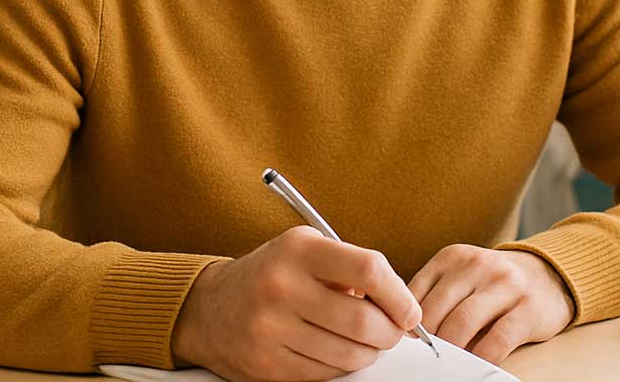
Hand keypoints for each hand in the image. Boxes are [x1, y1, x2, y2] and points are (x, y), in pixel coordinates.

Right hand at [171, 226, 420, 380]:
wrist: (209, 309)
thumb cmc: (273, 274)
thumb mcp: (305, 250)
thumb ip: (350, 268)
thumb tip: (402, 306)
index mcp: (299, 250)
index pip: (368, 269)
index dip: (399, 295)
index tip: (409, 310)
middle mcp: (282, 286)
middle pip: (363, 322)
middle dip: (390, 333)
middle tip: (393, 332)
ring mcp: (271, 329)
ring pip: (348, 356)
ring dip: (367, 353)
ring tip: (363, 341)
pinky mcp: (267, 365)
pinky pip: (325, 375)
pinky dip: (340, 367)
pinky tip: (333, 350)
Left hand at [409, 246, 573, 364]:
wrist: (547, 275)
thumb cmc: (492, 283)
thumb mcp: (461, 276)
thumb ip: (434, 293)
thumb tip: (404, 329)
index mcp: (453, 257)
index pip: (415, 292)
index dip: (406, 322)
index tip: (405, 341)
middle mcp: (478, 265)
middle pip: (437, 310)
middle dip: (428, 339)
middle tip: (425, 356)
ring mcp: (505, 284)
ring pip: (463, 324)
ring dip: (451, 349)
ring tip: (446, 361)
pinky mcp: (528, 308)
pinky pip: (497, 340)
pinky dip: (480, 357)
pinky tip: (475, 363)